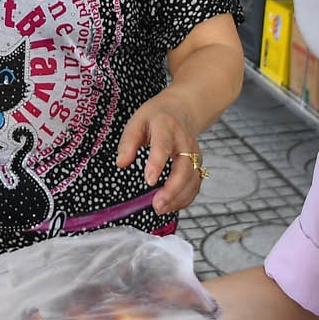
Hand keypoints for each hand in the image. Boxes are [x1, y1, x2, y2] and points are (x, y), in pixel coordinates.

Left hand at [117, 94, 203, 214]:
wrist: (181, 110)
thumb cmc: (155, 117)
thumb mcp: (136, 121)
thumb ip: (128, 143)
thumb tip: (121, 163)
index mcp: (166, 127)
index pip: (163, 146)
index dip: (157, 164)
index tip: (149, 181)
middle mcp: (184, 141)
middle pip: (184, 167)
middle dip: (172, 188)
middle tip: (157, 205)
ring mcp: (194, 154)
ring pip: (192, 179)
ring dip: (179, 197)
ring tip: (160, 209)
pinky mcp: (197, 164)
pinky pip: (195, 184)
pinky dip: (185, 198)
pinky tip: (171, 206)